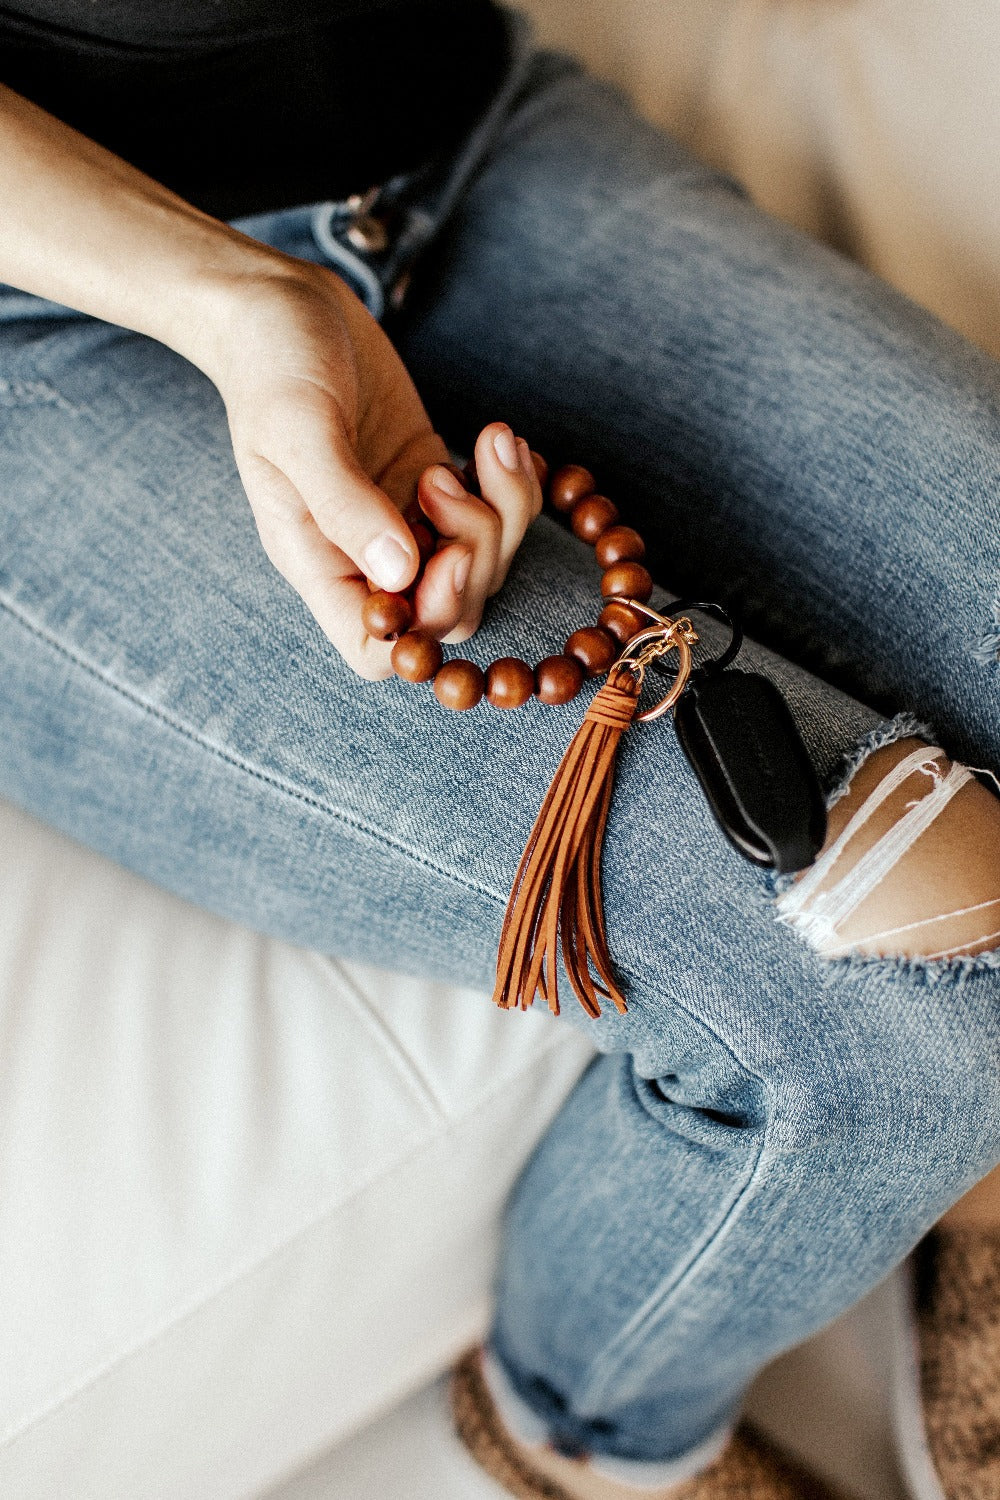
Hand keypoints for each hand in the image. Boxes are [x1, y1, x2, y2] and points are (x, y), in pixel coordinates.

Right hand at [203, 258, 541, 676]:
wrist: (278, 301)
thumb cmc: (269, 361)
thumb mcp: (297, 425)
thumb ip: (345, 502)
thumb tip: (400, 574)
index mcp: (318, 560)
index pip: (374, 648)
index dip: (425, 625)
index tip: (446, 557)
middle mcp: (365, 553)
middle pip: (449, 611)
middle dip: (476, 555)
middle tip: (447, 479)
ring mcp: (406, 519)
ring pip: (485, 562)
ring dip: (506, 510)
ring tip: (486, 441)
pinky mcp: (436, 481)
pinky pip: (497, 514)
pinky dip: (515, 486)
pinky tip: (501, 440)